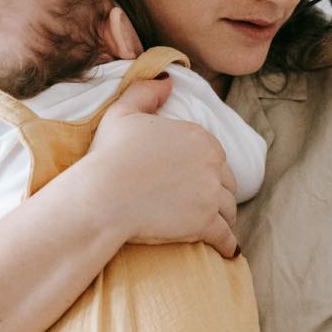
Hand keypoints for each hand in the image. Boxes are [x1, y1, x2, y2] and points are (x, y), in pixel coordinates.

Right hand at [70, 78, 239, 256]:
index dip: (208, 171)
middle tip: (208, 207)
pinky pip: (227, 237)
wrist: (102, 195)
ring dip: (224, 219)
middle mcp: (212, 163)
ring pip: (229, 210)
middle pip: (227, 183)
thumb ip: (146, 92)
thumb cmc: (108, 156)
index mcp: (198, 136)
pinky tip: (228, 251)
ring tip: (216, 228)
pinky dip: (228, 245)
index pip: (216, 157)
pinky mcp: (207, 223)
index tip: (198, 182)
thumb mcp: (122, 113)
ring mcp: (210, 194)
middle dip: (218, 194)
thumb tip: (168, 80)